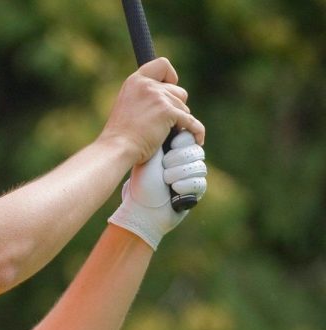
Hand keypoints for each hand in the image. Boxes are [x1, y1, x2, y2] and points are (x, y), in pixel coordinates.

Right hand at [99, 58, 205, 164]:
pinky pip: (191, 121)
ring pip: (184, 107)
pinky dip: (196, 131)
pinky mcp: (168, 112)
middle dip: (175, 107)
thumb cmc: (121, 134)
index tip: (168, 88)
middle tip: (164, 122)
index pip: (162, 64)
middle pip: (178, 90)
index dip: (170, 77)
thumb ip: (144, 96)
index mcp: (135, 81)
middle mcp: (147, 85)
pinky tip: (198, 139)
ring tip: (166, 134)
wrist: (118, 148)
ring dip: (179, 121)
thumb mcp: (128, 104)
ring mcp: (158, 97)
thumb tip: (168, 98)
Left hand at [108, 130, 206, 249]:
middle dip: (177, 159)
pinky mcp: (197, 190)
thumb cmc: (142, 179)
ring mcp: (192, 175)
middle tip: (164, 166)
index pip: (190, 135)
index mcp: (174, 148)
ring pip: (199, 166)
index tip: (168, 146)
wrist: (141, 207)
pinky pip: (200, 182)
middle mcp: (185, 160)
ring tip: (165, 179)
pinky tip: (173, 189)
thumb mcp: (152, 151)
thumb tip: (175, 110)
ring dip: (178, 173)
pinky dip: (184, 185)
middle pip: (196, 150)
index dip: (180, 143)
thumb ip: (163, 131)